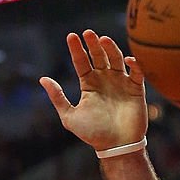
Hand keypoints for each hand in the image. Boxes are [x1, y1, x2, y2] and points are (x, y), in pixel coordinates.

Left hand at [40, 30, 147, 150]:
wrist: (115, 146)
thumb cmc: (92, 133)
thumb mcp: (69, 116)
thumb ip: (57, 97)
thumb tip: (42, 79)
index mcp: (89, 84)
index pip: (82, 62)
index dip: (76, 49)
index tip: (71, 36)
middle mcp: (104, 80)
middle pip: (99, 56)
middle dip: (93, 44)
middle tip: (88, 33)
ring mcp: (120, 83)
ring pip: (116, 60)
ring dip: (111, 49)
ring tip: (103, 39)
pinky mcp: (136, 89)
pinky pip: (137, 73)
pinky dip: (134, 65)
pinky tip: (128, 60)